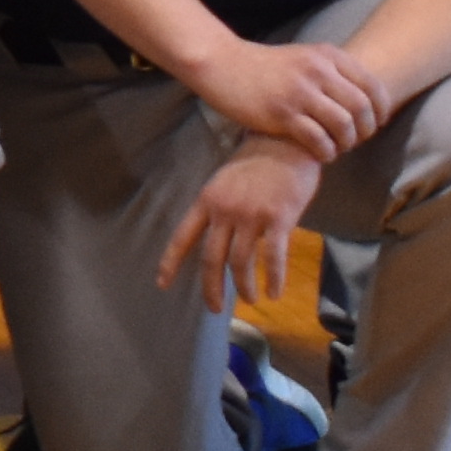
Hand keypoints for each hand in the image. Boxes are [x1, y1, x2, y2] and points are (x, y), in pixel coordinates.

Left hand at [162, 139, 321, 310]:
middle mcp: (224, 210)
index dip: (170, 263)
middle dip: (211, 288)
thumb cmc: (259, 161)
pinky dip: (273, 279)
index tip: (162, 284)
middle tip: (215, 308)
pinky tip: (274, 292)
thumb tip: (216, 239)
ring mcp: (251, 215)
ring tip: (249, 298)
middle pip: (210, 258)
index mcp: (207, 201)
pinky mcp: (278, 219)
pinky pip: (273, 258)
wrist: (288, 141)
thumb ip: (218, 209)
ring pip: (240, 263)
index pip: (182, 237)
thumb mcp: (226, 181)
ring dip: (244, 287)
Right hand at [185, 34, 383, 161]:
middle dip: (366, 131)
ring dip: (346, 143)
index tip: (376, 124)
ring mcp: (300, 92)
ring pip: (344, 126)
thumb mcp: (303, 57)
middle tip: (356, 140)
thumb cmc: (264, 67)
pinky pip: (319, 140)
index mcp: (327, 56)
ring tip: (337, 147)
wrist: (222, 65)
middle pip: (362, 109)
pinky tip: (320, 153)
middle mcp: (318, 71)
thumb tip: (363, 99)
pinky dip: (326, 152)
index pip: (373, 86)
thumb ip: (331, 72)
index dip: (381, 111)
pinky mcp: (282, 114)